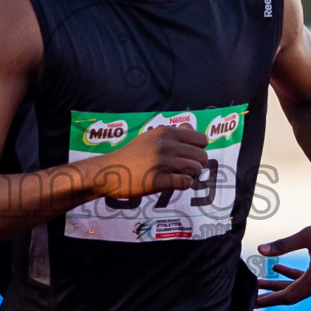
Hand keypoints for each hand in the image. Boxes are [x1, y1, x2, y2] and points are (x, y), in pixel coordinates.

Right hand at [92, 126, 208, 199]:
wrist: (108, 171)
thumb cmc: (131, 154)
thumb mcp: (151, 137)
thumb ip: (172, 132)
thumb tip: (190, 126)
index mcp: (166, 132)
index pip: (202, 140)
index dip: (198, 149)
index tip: (188, 156)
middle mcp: (166, 145)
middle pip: (202, 156)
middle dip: (196, 164)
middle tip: (182, 169)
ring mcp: (163, 163)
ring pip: (196, 170)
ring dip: (190, 175)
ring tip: (176, 175)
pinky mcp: (158, 180)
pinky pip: (185, 183)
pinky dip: (183, 184)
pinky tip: (171, 182)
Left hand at [254, 215, 310, 307]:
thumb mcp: (308, 235)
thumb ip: (283, 244)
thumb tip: (260, 250)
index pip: (288, 296)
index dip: (270, 299)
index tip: (253, 303)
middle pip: (291, 294)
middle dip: (270, 295)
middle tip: (250, 298)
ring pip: (297, 286)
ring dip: (278, 284)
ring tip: (258, 281)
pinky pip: (306, 279)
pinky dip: (291, 276)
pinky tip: (277, 268)